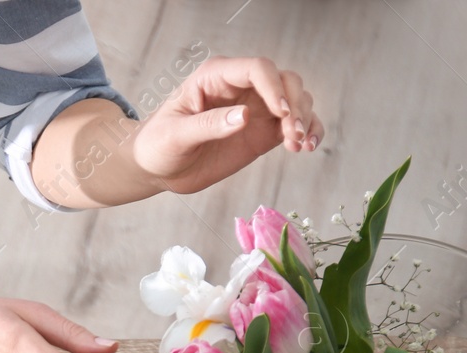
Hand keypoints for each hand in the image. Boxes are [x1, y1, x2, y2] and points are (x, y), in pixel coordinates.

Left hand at [131, 56, 322, 194]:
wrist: (157, 169)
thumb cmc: (158, 145)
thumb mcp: (175, 136)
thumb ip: (207, 125)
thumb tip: (245, 116)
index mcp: (216, 76)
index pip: (257, 69)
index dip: (274, 87)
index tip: (282, 113)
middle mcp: (241, 87)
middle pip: (285, 81)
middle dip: (296, 105)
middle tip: (293, 135)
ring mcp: (256, 108)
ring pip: (296, 100)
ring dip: (305, 120)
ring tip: (299, 146)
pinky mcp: (264, 131)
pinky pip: (296, 124)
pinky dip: (308, 132)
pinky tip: (308, 147)